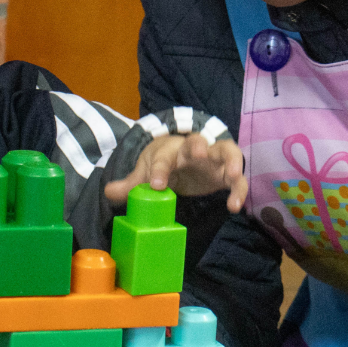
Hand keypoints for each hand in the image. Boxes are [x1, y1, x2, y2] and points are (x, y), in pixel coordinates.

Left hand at [103, 134, 246, 212]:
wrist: (182, 155)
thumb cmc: (164, 162)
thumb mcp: (146, 170)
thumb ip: (130, 183)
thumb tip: (108, 192)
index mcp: (169, 149)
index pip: (162, 156)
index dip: (159, 169)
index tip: (156, 185)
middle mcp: (192, 149)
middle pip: (197, 140)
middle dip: (198, 145)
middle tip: (200, 155)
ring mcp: (212, 158)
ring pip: (227, 151)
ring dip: (231, 161)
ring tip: (231, 177)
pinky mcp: (225, 172)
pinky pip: (237, 178)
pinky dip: (239, 189)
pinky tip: (234, 206)